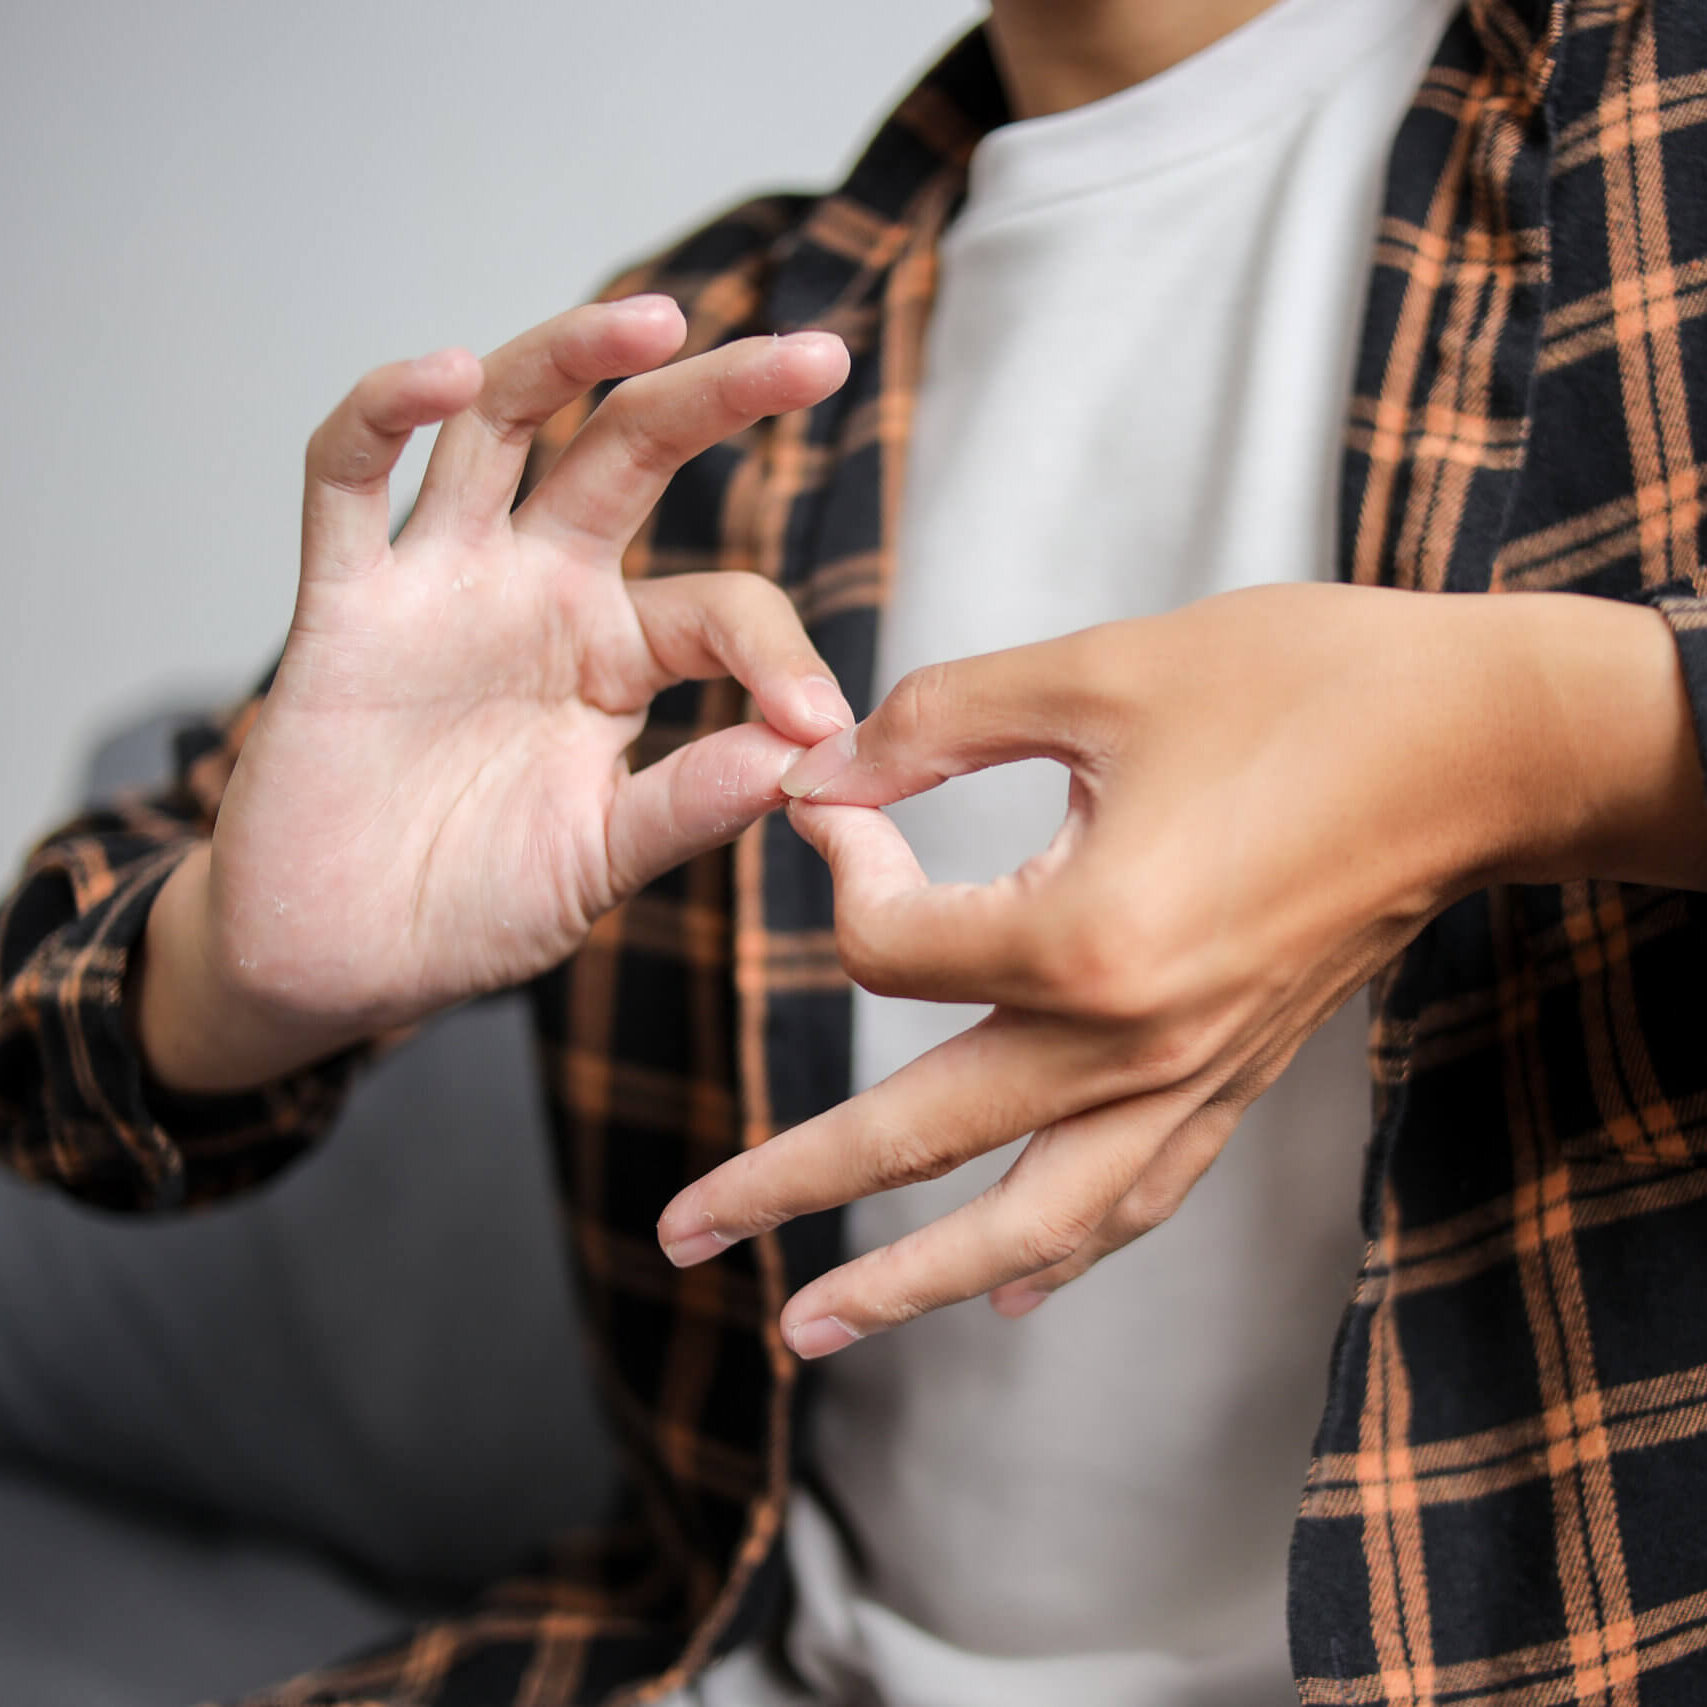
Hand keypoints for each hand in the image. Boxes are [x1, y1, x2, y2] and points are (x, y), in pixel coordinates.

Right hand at [138, 297, 851, 1090]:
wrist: (339, 959)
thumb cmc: (473, 906)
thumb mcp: (601, 860)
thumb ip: (689, 805)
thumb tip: (800, 757)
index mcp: (617, 657)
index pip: (721, 607)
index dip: (779, 653)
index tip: (821, 724)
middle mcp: (539, 592)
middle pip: (631, 451)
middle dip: (718, 394)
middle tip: (818, 357)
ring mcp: (441, 583)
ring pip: (503, 425)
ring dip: (570, 358)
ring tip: (655, 320)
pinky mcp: (343, 602)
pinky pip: (348, 479)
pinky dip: (384, 414)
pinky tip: (444, 375)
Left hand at [655, 583, 1706, 1355]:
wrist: (1480, 741)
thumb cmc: (1303, 684)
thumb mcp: (1099, 672)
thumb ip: (936, 720)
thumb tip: (821, 770)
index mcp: (1085, 937)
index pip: (887, 945)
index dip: (836, 864)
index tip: (833, 799)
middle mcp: (1132, 1041)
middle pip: (918, 1137)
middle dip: (784, 1187)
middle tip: (681, 1235)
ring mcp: (1190, 1080)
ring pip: (1027, 1220)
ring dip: (911, 1281)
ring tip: (812, 1332)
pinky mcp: (1234, 1081)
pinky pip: (1132, 1199)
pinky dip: (1058, 1253)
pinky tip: (1007, 1292)